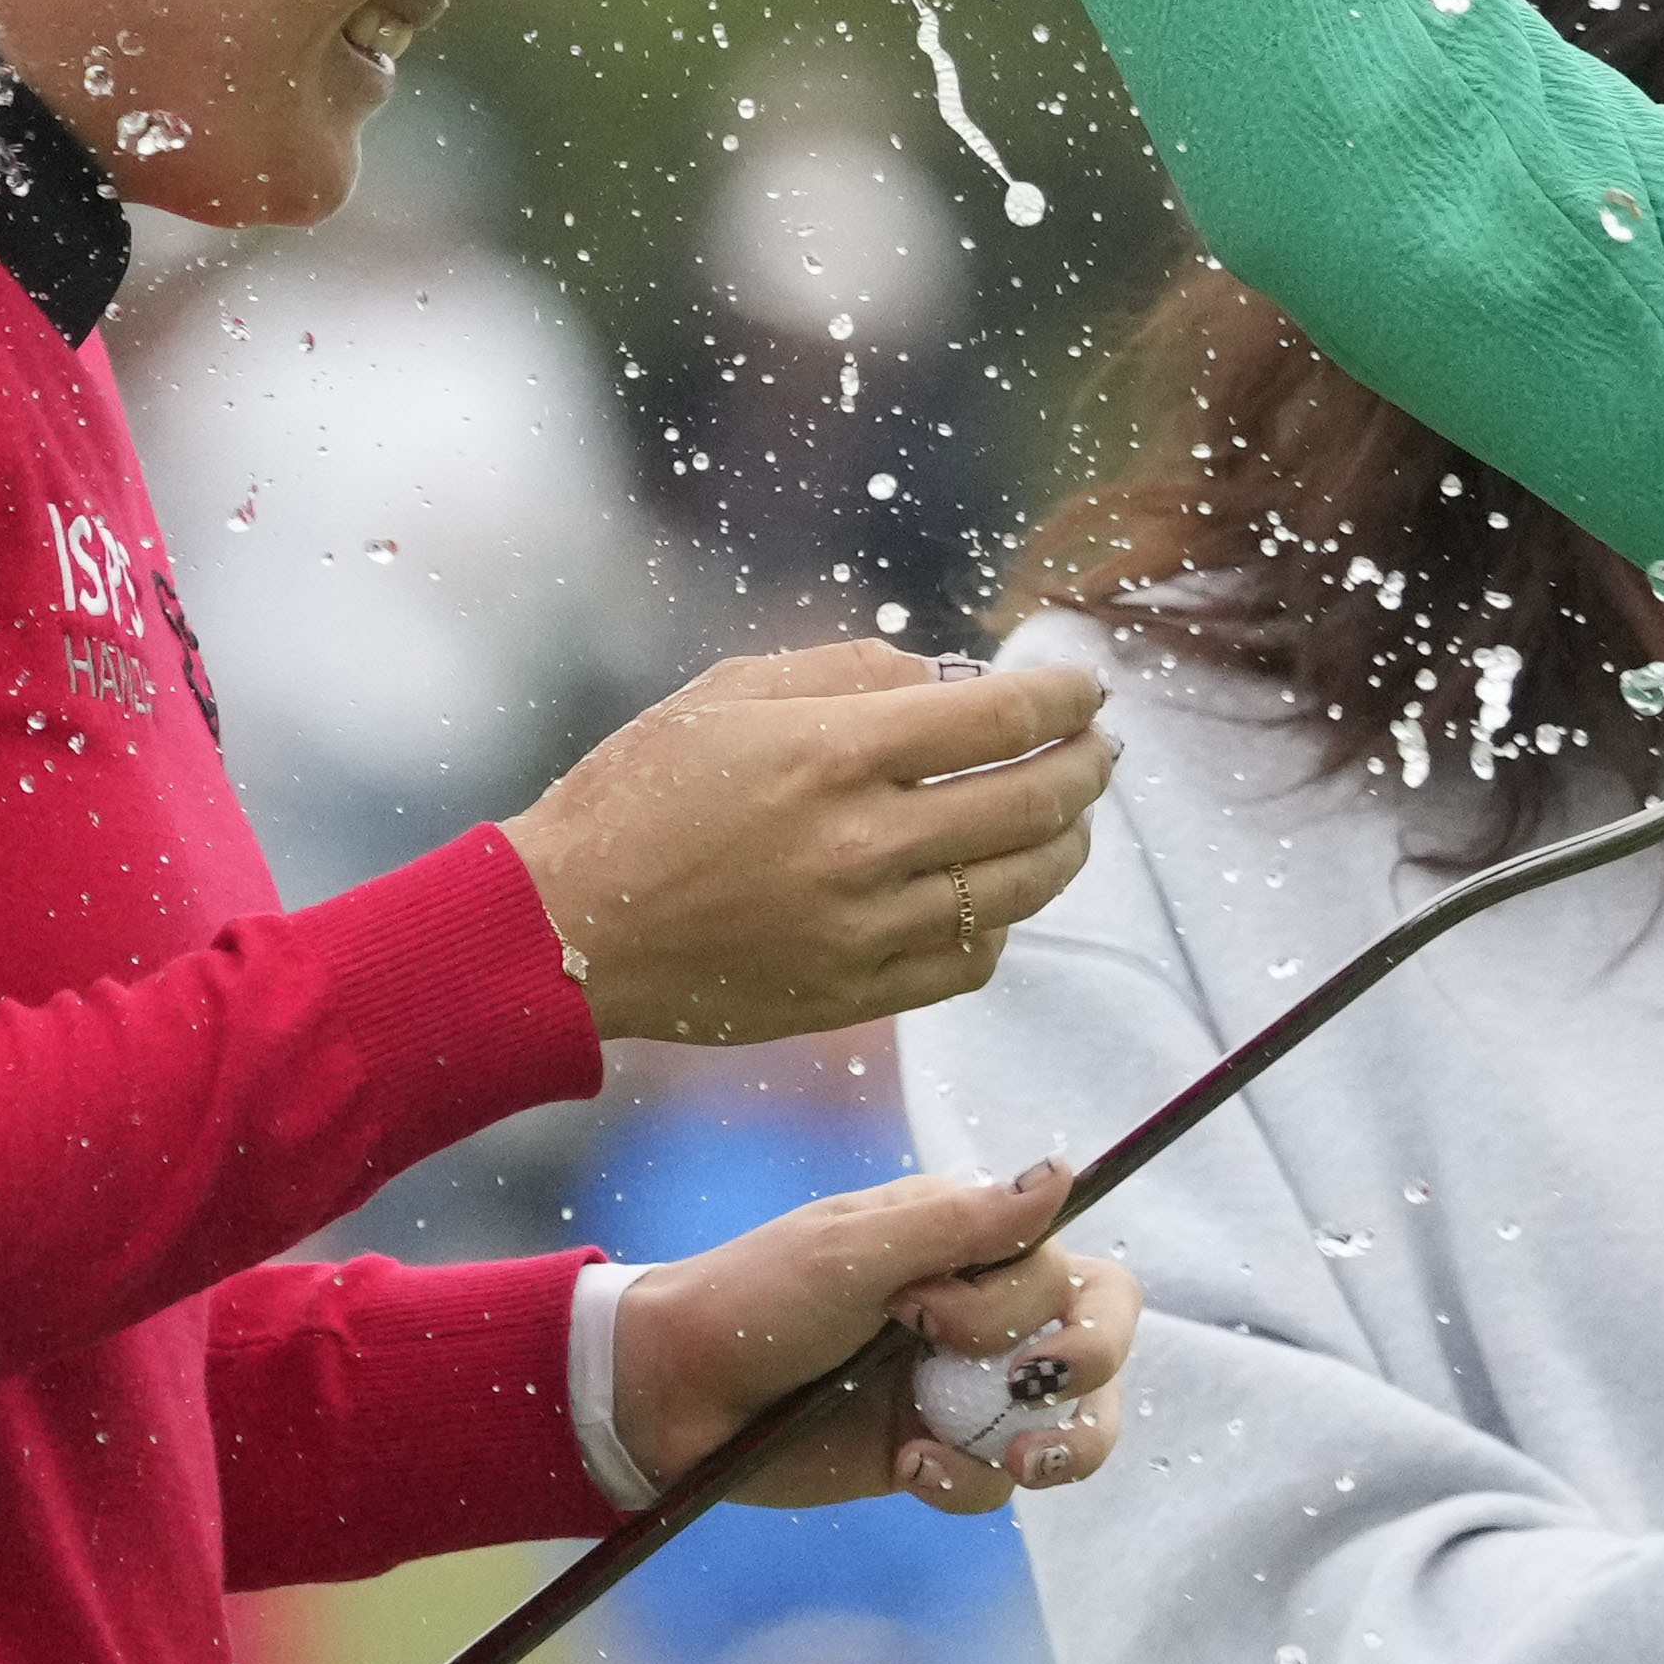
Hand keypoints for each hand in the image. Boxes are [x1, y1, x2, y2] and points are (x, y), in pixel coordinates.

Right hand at [501, 640, 1109, 1045]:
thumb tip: (948, 677)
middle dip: (1085, 767)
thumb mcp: (728, 693)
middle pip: (1032, 801)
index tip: (1084, 689)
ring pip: (1019, 887)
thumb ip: (848, 672)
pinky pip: (969, 959)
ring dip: (1065, 846)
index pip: (999, 716)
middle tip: (1098, 750)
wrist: (566, 927)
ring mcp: (864, 926)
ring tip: (1069, 819)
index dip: (1063, 696)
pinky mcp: (854, 991)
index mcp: (832, 752)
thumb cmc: (637, 796)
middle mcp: (862, 842)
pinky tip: (996, 894)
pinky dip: (1002, 922)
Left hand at [620, 1167, 1141, 1510]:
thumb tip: (1064, 1173)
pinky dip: (967, 1481)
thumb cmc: (752, 1300)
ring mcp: (958, 1389)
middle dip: (1083, 1368)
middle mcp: (978, 1314)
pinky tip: (910, 1470)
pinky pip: (995, 1478)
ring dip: (1059, 1444)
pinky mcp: (931, 1452)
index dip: (1041, 1301)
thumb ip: (962, 1223)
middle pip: (1098, 1343)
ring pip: (1071, 1422)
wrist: (674, 1397)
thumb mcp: (853, 1251)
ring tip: (1014, 1462)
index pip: (1074, 1269)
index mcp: (964, 1246)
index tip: (942, 1315)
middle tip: (1022, 1387)